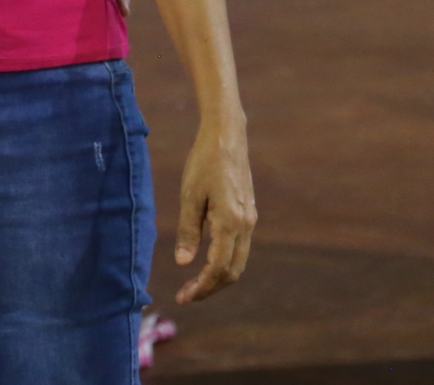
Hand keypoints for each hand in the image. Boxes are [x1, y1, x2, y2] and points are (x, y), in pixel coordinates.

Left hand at [173, 120, 255, 303]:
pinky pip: (239, 248)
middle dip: (210, 287)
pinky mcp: (248, 213)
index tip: (183, 297)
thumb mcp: (190, 195)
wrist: (227, 136)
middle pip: (232, 272)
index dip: (202, 287)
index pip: (219, 268)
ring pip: (238, 261)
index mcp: (230, 222)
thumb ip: (188, 231)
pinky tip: (206, 260)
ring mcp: (249, 220)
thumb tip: (183, 263)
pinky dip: (224, 261)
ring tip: (194, 282)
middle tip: (186, 295)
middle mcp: (245, 225)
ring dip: (218, 276)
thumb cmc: (204, 162)